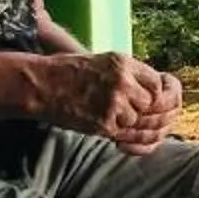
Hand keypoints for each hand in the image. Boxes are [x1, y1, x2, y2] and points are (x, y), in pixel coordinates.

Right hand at [44, 51, 180, 155]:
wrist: (41, 85)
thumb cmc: (68, 72)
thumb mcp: (102, 62)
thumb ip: (127, 74)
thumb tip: (150, 91)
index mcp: (123, 63)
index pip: (157, 83)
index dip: (156, 95)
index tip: (151, 101)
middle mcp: (122, 81)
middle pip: (152, 104)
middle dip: (147, 112)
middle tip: (139, 117)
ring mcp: (114, 103)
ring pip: (139, 120)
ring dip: (130, 124)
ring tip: (115, 119)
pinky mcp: (104, 123)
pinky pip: (124, 134)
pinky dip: (121, 135)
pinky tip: (110, 129)